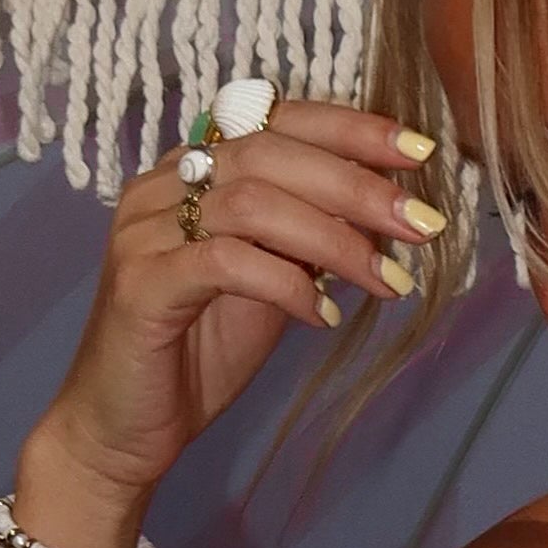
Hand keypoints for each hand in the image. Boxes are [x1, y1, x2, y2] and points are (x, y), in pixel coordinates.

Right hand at [20, 98, 447, 541]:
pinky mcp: (141, 283)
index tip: (419, 149)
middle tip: (422, 223)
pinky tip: (323, 317)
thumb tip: (390, 207)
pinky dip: (286, 284)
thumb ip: (313, 238)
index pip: (275, 119)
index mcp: (192, 168)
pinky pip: (225, 263)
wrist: (124, 428)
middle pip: (268, 153)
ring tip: (388, 280)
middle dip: (357, 184)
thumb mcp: (273, 280)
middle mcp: (160, 183)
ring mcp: (143, 230)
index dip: (349, 127)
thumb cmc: (199, 349)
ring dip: (334, 240)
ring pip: (251, 203)